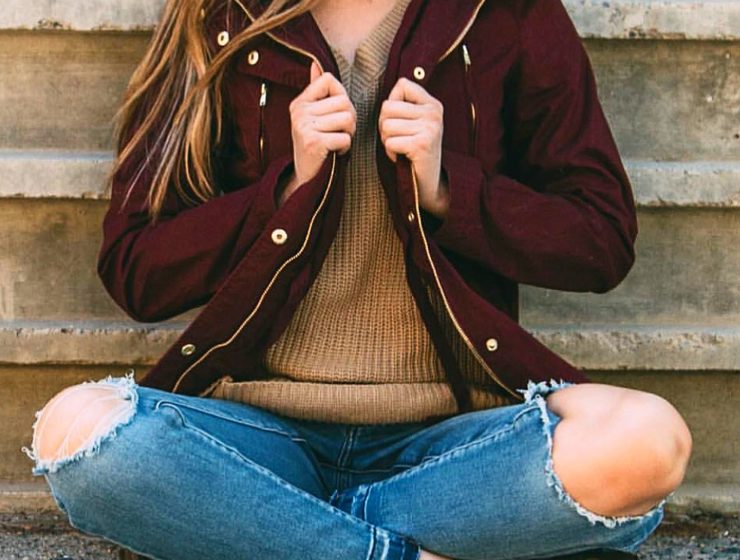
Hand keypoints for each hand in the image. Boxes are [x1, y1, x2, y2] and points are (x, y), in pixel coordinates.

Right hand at [277, 61, 356, 207]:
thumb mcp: (312, 116)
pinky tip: (334, 152)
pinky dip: (345, 148)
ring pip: (347, 119)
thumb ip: (316, 92)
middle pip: (343, 101)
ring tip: (337, 141)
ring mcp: (304, 127)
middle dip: (350, 118)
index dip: (341, 94)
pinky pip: (345, 138)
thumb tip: (316, 65)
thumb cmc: (314, 144)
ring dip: (349, 134)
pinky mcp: (313, 142)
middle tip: (341, 132)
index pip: (329, 80)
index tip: (337, 111)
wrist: (305, 177)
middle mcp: (299, 112)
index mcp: (300, 102)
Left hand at [378, 77, 448, 218]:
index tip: (401, 122)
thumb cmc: (413, 151)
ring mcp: (430, 128)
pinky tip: (403, 157)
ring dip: (387, 141)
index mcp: (433, 104)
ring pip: (386, 125)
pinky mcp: (421, 144)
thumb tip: (393, 88)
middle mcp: (434, 113)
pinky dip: (390, 152)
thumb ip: (402, 104)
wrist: (427, 182)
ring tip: (402, 148)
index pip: (402, 85)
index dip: (392, 105)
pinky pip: (390, 142)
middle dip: (385, 126)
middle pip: (388, 107)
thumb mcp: (413, 123)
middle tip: (399, 139)